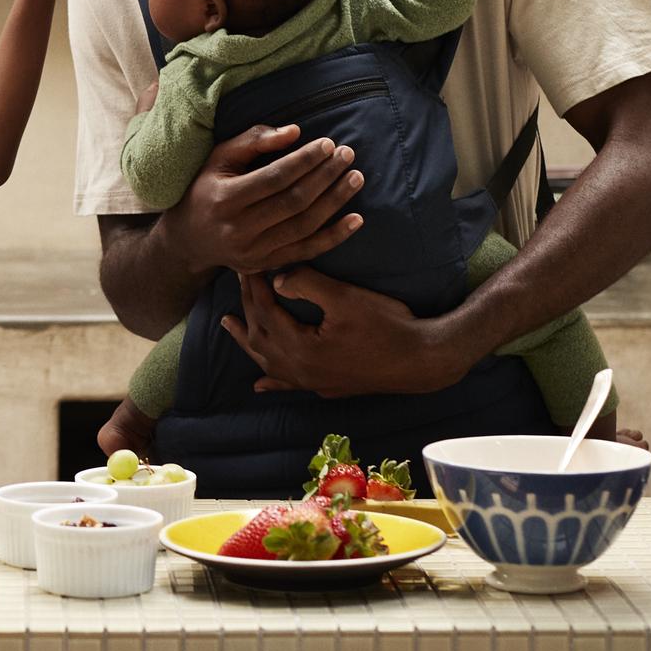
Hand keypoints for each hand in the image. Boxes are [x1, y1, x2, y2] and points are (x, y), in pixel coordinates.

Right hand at [161, 123, 364, 277]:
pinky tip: (356, 219)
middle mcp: (239, 229)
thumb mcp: (219, 158)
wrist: (189, 240)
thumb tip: (294, 131)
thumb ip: (253, 141)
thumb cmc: (206, 189)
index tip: (328, 144)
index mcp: (225, 198)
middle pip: (293, 202)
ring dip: (336, 201)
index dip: (304, 160)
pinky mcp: (266, 265)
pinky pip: (307, 252)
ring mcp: (253, 252)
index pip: (274, 177)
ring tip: (356, 178)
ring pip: (305, 226)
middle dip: (325, 176)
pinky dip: (334, 236)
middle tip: (347, 155)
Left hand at [221, 267, 470, 397]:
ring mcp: (313, 383)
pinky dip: (272, 381)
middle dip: (248, 306)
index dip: (254, 286)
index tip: (248, 264)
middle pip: (261, 336)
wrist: (422, 360)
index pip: (265, 312)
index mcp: (301, 348)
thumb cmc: (387, 325)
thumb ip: (307, 284)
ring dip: (248, 341)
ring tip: (228, 325)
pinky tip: (260, 386)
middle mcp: (301, 371)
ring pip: (269, 362)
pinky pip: (290, 385)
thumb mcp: (346, 298)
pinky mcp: (327, 387)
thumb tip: (276, 278)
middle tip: (240, 280)